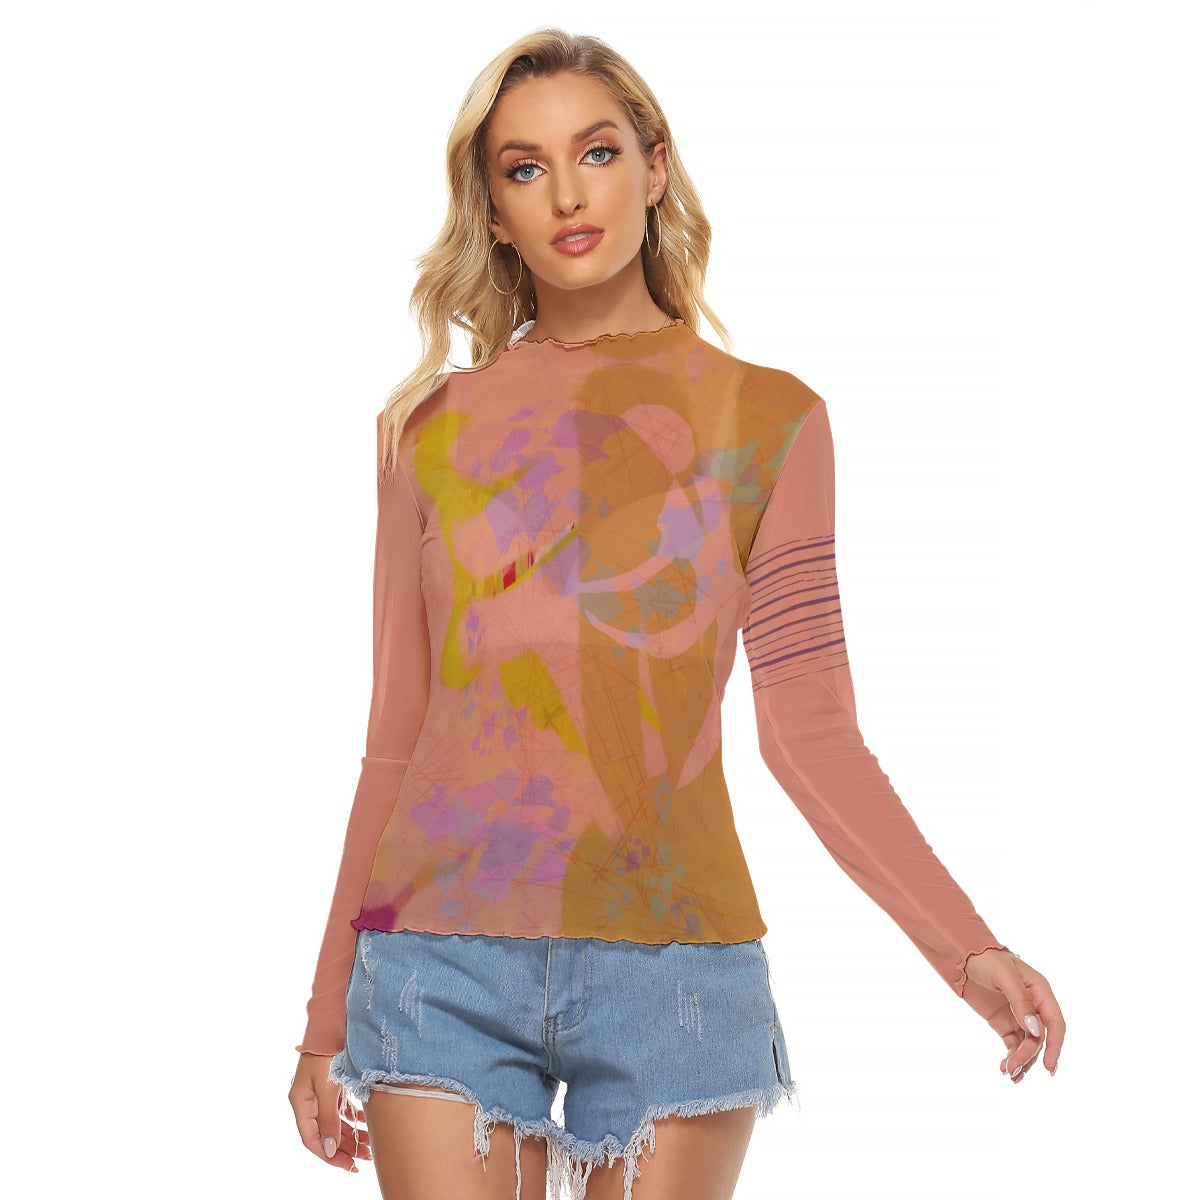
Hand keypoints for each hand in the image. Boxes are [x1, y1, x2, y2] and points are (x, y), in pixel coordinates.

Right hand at [289, 1052, 371, 1171]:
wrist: (334, 1021)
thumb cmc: (327, 1051)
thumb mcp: (327, 1087)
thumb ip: (328, 1118)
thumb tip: (329, 1148)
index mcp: (301, 1102)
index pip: (312, 1139)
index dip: (329, 1155)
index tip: (348, 1165)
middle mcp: (309, 1100)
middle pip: (325, 1133)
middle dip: (344, 1148)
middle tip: (365, 1158)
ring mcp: (321, 1093)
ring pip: (335, 1123)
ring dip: (352, 1135)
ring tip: (370, 1146)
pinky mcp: (332, 1085)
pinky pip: (341, 1109)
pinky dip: (354, 1118)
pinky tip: (366, 1124)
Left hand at [960, 948, 1064, 1082]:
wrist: (961, 956)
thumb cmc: (986, 958)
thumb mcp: (1004, 975)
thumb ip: (1021, 1001)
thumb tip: (1036, 1030)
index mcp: (1041, 992)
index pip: (1055, 1024)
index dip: (1055, 1046)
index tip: (1048, 1068)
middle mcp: (1034, 1006)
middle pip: (1039, 1038)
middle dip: (1028, 1055)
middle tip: (1012, 1069)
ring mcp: (1019, 1016)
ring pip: (1028, 1045)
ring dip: (1021, 1061)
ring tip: (1009, 1073)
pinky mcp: (1004, 1023)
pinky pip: (1013, 1044)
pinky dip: (1011, 1056)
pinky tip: (1004, 1067)